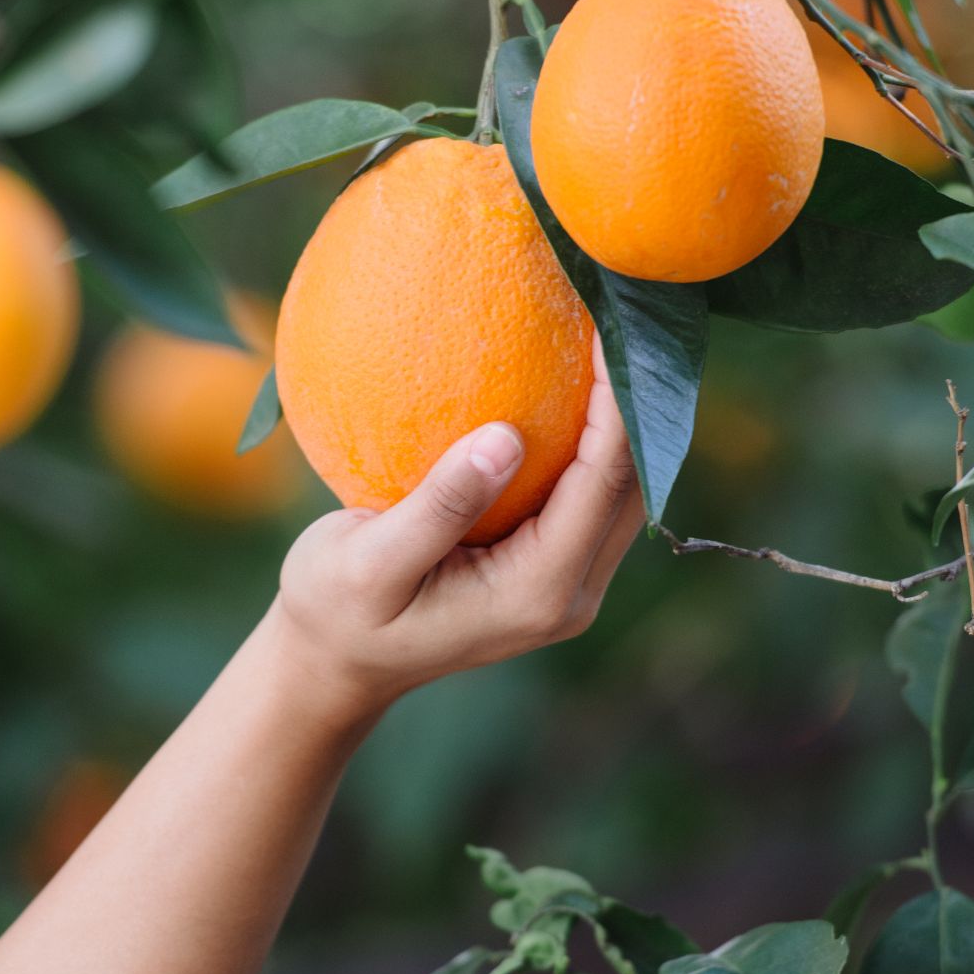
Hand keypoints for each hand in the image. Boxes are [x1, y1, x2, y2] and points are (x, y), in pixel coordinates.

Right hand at [274, 336, 642, 714]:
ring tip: (610, 331)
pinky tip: (573, 376)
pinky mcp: (552, 567)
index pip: (601, 484)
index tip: (609, 324)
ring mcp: (567, 585)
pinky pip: (591, 494)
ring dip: (624, 417)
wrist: (335, 662)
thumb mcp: (368, 561)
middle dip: (637, 400)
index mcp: (535, 592)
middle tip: (621, 311)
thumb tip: (507, 437)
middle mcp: (569, 594)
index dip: (617, 403)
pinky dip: (593, 438)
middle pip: (635, 485)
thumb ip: (439, 507)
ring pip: (624, 490)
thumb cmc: (336, 609)